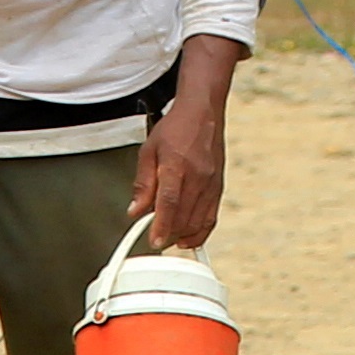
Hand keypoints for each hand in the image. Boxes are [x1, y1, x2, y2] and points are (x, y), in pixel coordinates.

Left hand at [129, 34, 242, 246]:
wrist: (202, 113)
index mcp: (176, 165)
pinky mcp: (218, 187)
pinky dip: (200, 232)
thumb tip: (135, 210)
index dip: (162, 226)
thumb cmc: (175, 128)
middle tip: (155, 239)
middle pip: (184, 216)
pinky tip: (189, 237)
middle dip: (169, 234)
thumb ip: (142, 183)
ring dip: (183, 235)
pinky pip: (211, 217)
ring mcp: (211, 183)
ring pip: (199, 221)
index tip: (154, 240)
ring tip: (169, 237)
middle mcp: (197, 176)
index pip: (169, 203)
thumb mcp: (148, 151)